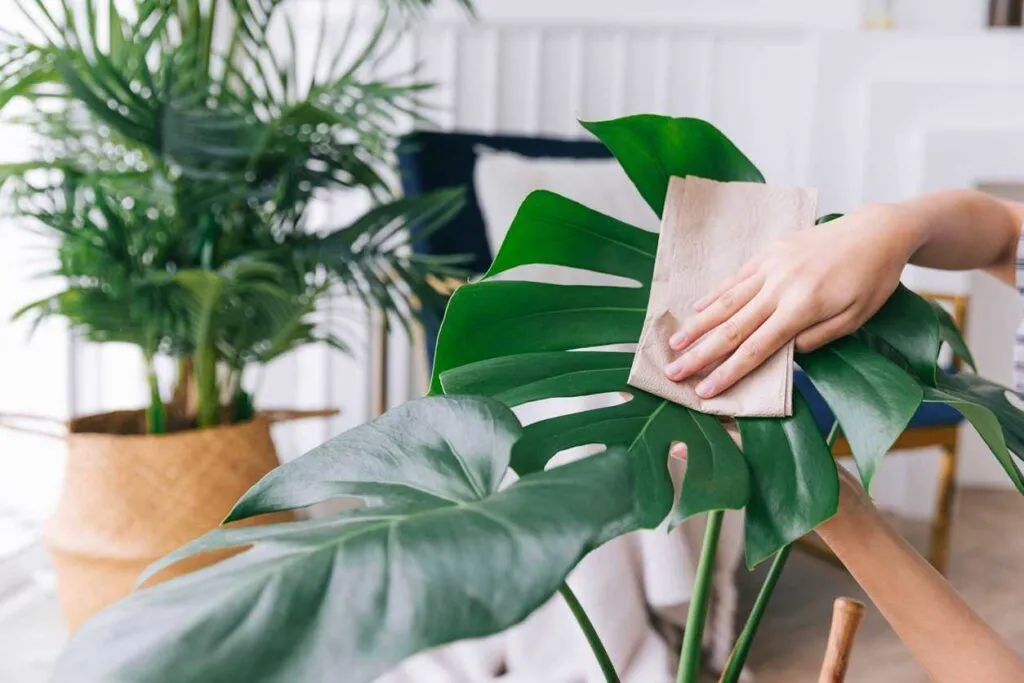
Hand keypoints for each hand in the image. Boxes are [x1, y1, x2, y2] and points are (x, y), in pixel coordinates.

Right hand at [663, 204, 918, 397]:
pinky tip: (695, 309)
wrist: (876, 230)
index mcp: (802, 308)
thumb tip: (784, 354)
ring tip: (674, 344)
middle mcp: (780, 287)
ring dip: (697, 325)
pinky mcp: (768, 252)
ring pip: (726, 302)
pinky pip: (735, 278)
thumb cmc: (872, 279)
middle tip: (673, 372)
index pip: (756, 348)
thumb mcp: (855, 318)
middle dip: (700, 354)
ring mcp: (771, 267)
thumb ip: (817, 338)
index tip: (705, 391)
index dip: (728, 372)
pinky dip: (713, 295)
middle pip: (731, 328)